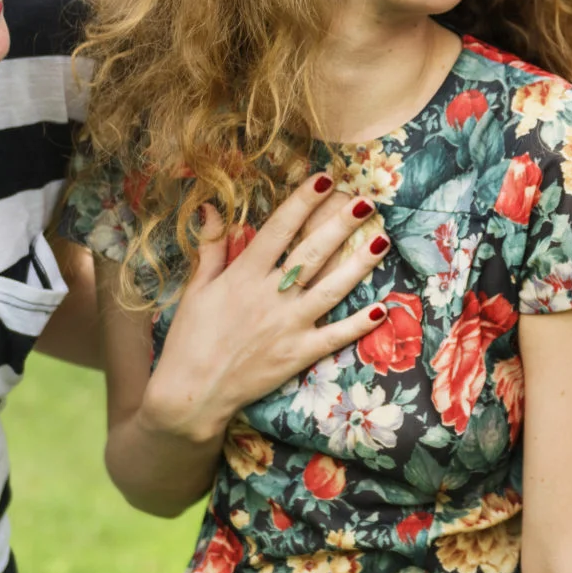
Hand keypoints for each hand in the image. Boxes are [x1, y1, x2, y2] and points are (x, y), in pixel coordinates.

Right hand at [140, 173, 387, 443]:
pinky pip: (335, 336)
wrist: (191, 394)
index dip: (302, 202)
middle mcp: (270, 296)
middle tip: (365, 200)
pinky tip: (382, 308)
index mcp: (243, 275)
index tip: (324, 178)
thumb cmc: (189, 339)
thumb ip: (210, 247)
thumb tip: (211, 207)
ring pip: (331, 288)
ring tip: (382, 240)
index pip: (278, 230)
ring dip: (358, 264)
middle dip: (339, 224)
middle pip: (311, 253)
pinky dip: (359, 324)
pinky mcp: (298, 355)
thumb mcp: (196, 289)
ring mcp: (288, 326)